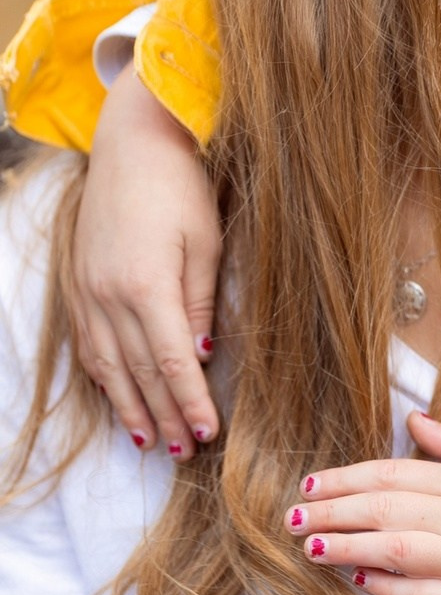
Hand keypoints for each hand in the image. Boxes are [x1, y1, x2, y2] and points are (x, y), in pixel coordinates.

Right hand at [73, 63, 222, 457]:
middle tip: (184, 451)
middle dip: (163, 416)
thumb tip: (200, 356)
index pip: (171, 363)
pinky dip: (104, 377)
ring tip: (150, 439)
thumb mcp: (206, 242)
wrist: (131, 143)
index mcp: (146, 286)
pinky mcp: (77, 283)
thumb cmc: (181, 187)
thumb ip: (200, 302)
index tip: (209, 433)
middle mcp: (108, 295)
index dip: (190, 402)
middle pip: (138, 373)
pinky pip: (88, 344)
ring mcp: (86, 291)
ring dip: (129, 406)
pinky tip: (118, 397)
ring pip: (107, 365)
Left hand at [288, 412, 440, 594]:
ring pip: (391, 550)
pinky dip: (382, 586)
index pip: (392, 474)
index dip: (345, 477)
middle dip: (331, 513)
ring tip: (308, 547)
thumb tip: (413, 418)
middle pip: (383, 509)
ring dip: (343, 547)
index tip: (310, 485)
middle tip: (292, 519)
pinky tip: (355, 578)